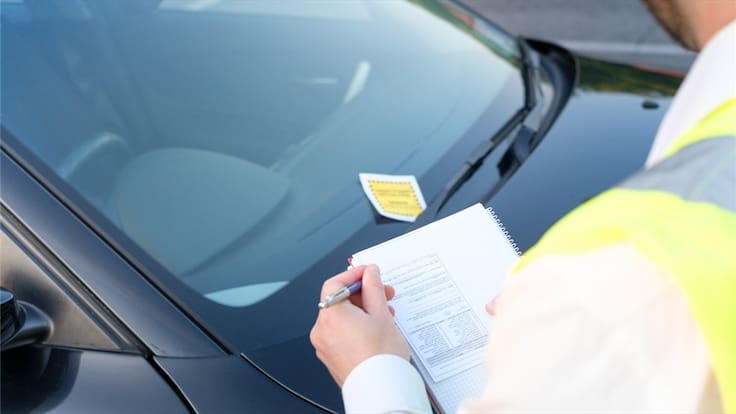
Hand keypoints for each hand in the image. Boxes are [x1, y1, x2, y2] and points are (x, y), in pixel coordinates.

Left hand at [310, 264, 409, 386]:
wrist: (382, 390)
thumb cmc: (381, 358)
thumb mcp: (381, 314)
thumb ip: (374, 287)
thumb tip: (370, 273)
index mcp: (331, 316)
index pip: (335, 283)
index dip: (353, 274)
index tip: (369, 273)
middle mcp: (322, 330)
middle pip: (339, 301)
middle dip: (363, 295)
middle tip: (384, 294)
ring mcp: (324, 345)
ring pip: (342, 318)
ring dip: (362, 311)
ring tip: (385, 315)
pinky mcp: (331, 357)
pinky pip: (341, 333)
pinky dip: (356, 326)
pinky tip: (375, 330)